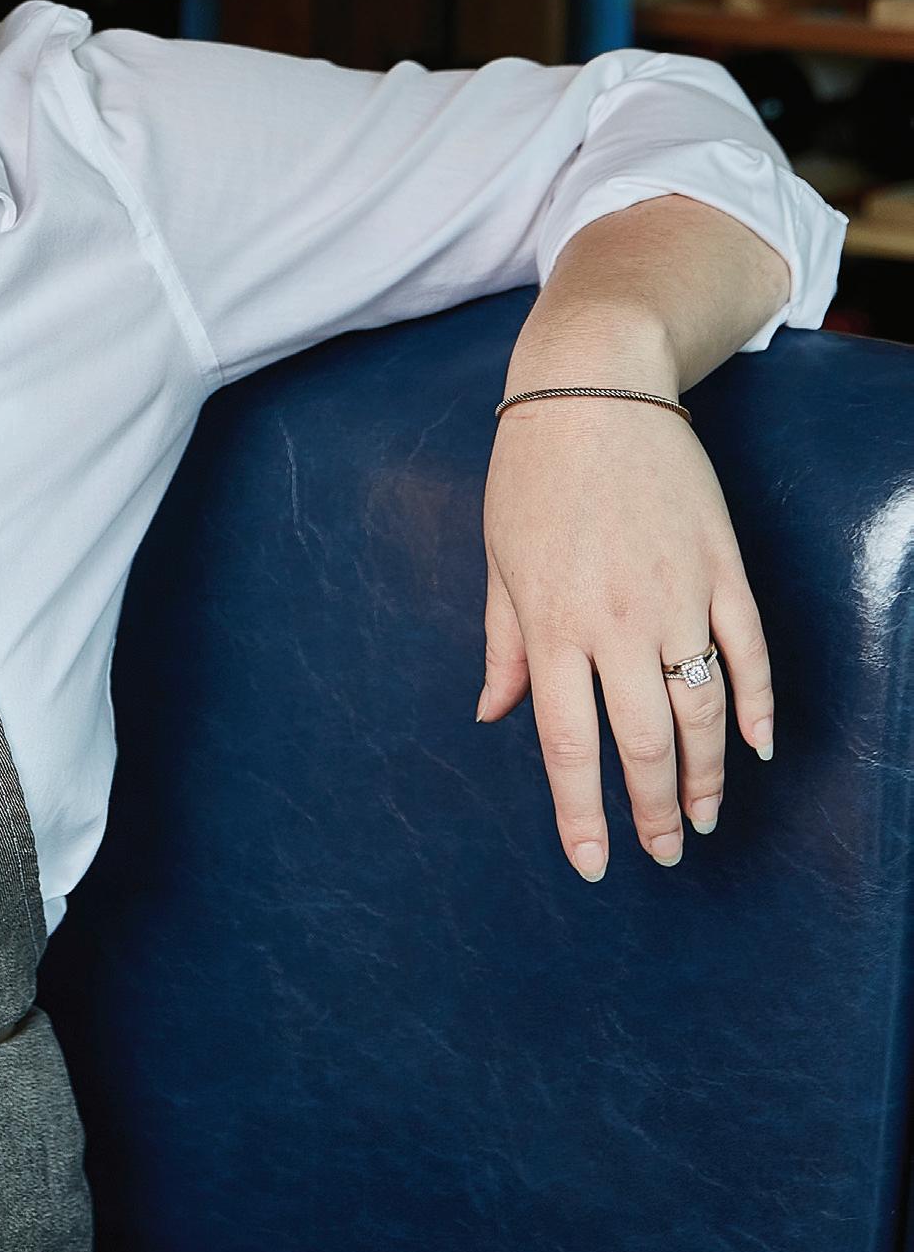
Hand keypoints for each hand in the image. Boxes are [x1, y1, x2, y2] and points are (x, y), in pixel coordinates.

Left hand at [477, 395, 773, 880]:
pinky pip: (748, 652)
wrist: (592, 387)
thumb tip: (493, 714)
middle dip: (652, 810)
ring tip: (700, 818)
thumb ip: (503, 644)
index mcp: (550, 622)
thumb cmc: (530, 474)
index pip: (566, 741)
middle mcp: (615, 619)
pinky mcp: (722, 567)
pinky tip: (756, 749)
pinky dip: (757, 707)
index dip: (580, 811)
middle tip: (662, 854)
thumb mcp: (498, 558)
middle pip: (644, 741)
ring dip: (706, 774)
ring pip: (703, 709)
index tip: (592, 864)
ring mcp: (677, 594)